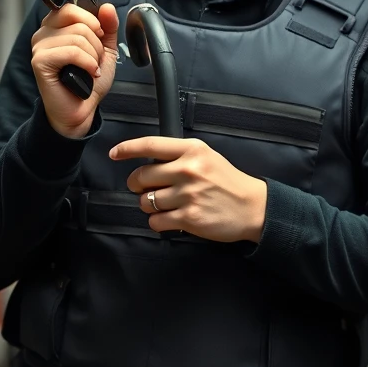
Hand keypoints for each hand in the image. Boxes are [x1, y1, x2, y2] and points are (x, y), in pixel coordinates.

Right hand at [31, 3, 119, 138]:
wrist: (82, 108)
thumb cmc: (89, 79)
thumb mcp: (105, 48)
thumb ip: (108, 27)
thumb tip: (107, 7)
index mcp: (57, 26)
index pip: (72, 8)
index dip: (92, 22)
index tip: (98, 37)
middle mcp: (44, 33)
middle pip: (80, 23)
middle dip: (96, 43)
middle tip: (94, 59)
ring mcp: (39, 47)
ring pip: (79, 37)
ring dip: (93, 56)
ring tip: (89, 69)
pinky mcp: (39, 61)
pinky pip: (72, 52)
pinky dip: (87, 64)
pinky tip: (87, 74)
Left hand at [111, 137, 267, 242]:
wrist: (252, 207)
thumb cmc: (227, 181)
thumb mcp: (207, 157)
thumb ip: (179, 156)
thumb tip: (146, 163)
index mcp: (193, 150)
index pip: (151, 145)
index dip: (128, 149)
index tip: (114, 153)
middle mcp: (188, 169)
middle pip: (140, 176)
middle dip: (138, 185)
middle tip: (148, 188)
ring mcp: (188, 194)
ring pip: (145, 201)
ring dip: (150, 205)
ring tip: (167, 204)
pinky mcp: (188, 217)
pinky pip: (155, 221)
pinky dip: (158, 221)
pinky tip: (172, 217)